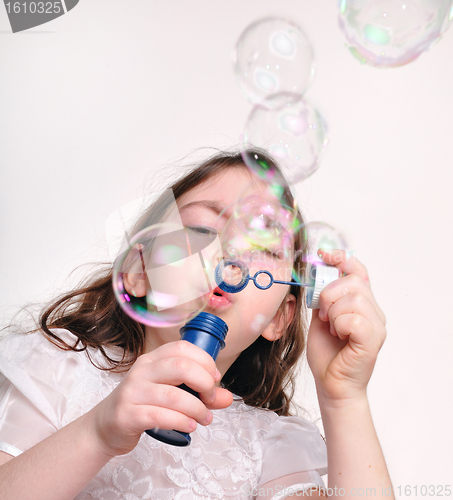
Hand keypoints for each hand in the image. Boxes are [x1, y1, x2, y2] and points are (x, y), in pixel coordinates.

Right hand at [89, 341, 232, 456]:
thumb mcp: (171, 394)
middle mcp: (142, 371)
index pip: (182, 348)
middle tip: (211, 398)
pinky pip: (159, 416)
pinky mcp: (127, 414)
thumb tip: (228, 397)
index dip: (204, 361)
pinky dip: (181, 421)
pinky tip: (190, 426)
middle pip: (180, 366)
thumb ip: (200, 394)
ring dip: (196, 408)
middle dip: (204, 382)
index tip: (215, 378)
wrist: (105, 426)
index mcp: (153, 359)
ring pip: (173, 395)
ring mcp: (132, 392)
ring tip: (204, 418)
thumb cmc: (143, 405)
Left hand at [306, 250, 386, 405]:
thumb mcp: (321, 317)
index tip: (324, 254)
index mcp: (362, 303)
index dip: (342, 259)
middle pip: (353, 281)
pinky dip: (339, 325)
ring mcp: (376, 325)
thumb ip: (323, 297)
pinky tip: (339, 337)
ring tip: (332, 329)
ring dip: (333, 313)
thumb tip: (318, 274)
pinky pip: (353, 318)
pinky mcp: (373, 339)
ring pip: (353, 299)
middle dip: (328, 294)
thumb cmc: (327, 353)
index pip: (359, 271)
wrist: (331, 384)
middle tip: (323, 315)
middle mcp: (374, 312)